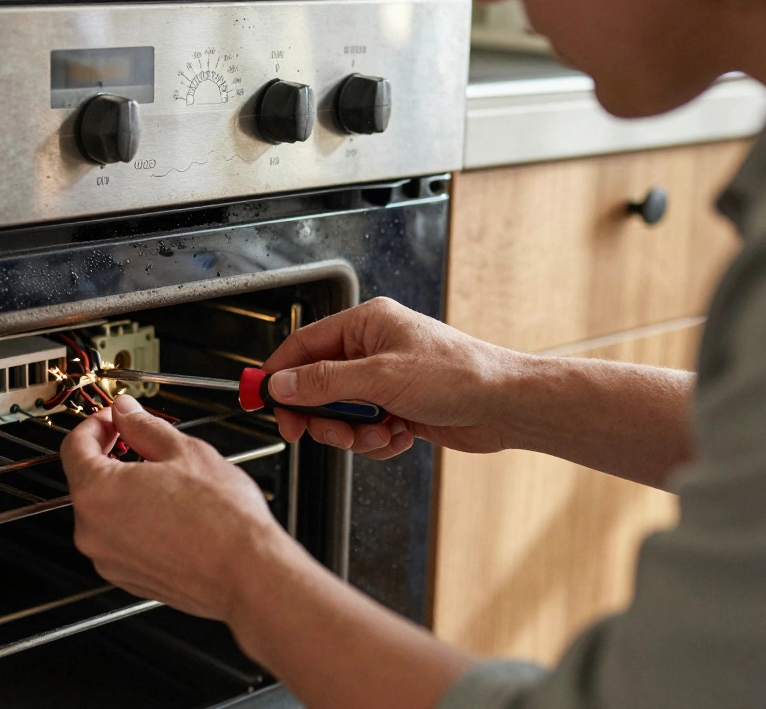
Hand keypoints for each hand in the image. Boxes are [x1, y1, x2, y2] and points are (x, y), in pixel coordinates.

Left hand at [60, 394, 296, 620]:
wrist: (247, 572)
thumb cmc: (221, 518)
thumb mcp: (182, 451)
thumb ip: (143, 426)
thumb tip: (126, 413)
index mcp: (97, 493)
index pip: (74, 446)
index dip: (95, 424)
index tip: (114, 419)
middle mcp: (92, 532)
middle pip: (89, 481)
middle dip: (114, 457)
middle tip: (144, 443)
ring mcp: (109, 561)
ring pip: (107, 513)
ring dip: (127, 491)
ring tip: (168, 482)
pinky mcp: (128, 579)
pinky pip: (122, 541)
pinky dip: (137, 522)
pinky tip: (171, 513)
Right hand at [262, 297, 521, 458]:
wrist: (506, 405)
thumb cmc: (460, 374)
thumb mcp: (381, 377)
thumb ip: (324, 382)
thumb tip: (283, 385)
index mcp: (366, 325)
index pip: (302, 345)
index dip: (278, 375)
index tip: (259, 399)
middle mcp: (372, 349)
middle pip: (316, 385)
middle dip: (321, 414)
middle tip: (314, 432)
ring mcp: (384, 380)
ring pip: (340, 413)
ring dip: (354, 433)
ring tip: (378, 433)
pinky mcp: (397, 408)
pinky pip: (365, 431)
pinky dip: (376, 441)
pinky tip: (398, 437)